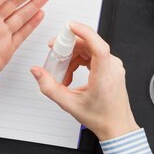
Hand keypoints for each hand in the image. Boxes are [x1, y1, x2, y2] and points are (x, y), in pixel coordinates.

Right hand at [31, 21, 138, 140]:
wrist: (116, 126)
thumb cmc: (99, 118)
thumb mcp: (69, 105)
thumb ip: (49, 87)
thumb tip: (37, 71)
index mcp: (104, 78)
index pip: (98, 47)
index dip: (84, 33)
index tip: (70, 26)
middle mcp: (113, 69)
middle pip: (89, 45)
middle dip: (68, 47)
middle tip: (53, 54)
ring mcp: (114, 66)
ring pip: (89, 48)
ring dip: (72, 56)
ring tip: (63, 73)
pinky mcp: (112, 66)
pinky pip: (93, 54)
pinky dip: (78, 60)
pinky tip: (71, 72)